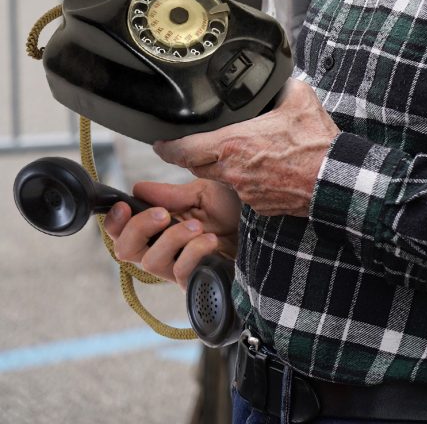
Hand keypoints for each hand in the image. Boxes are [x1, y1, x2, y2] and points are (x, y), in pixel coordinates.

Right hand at [103, 177, 240, 290]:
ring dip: (173, 238)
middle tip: (163, 214)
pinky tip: (211, 240)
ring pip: (151, 262)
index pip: (123, 230)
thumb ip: (172, 195)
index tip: (123, 206)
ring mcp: (179, 268)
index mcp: (161, 225)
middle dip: (139, 228)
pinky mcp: (197, 282)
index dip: (114, 221)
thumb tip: (138, 189)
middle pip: (125, 251)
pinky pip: (181, 272)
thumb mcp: (204, 193)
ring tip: (197, 226)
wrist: (266, 229)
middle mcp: (165, 249)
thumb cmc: (236, 211)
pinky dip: (194, 252)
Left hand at [153, 78, 339, 216]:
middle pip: (198, 165)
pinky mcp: (261, 206)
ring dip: (225, 166)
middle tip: (196, 143)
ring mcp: (246, 192)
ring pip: (222, 178)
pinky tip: (265, 168)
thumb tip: (280, 81)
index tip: (159, 143)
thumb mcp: (299, 99)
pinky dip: (248, 180)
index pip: (184, 150)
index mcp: (234, 144)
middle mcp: (233, 171)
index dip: (166, 147)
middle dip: (194, 155)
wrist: (334, 180)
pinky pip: (244, 191)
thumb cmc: (316, 143)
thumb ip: (282, 87)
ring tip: (241, 152)